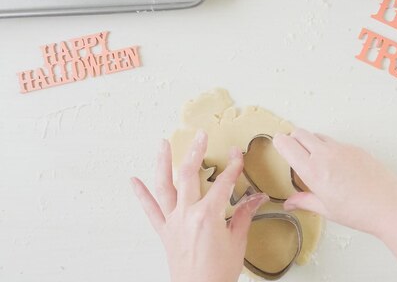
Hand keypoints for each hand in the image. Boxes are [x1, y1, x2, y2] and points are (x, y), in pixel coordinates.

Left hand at [130, 131, 268, 281]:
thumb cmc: (218, 272)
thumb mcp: (237, 241)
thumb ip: (244, 215)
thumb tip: (255, 199)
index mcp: (208, 216)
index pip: (223, 183)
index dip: (233, 166)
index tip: (236, 154)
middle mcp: (187, 214)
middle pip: (189, 175)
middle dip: (195, 152)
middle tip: (200, 136)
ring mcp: (173, 222)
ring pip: (164, 186)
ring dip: (162, 163)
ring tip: (162, 144)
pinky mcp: (165, 232)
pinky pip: (150, 211)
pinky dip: (141, 195)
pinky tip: (134, 181)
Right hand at [273, 129, 396, 236]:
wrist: (390, 205)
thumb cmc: (359, 211)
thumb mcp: (326, 210)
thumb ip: (305, 202)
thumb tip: (290, 202)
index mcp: (313, 171)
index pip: (288, 145)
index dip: (280, 143)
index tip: (278, 144)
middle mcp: (326, 155)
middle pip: (301, 133)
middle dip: (293, 139)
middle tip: (293, 151)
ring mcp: (342, 149)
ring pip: (318, 135)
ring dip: (311, 142)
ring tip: (315, 160)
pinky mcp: (356, 148)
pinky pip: (336, 142)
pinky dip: (329, 148)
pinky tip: (336, 166)